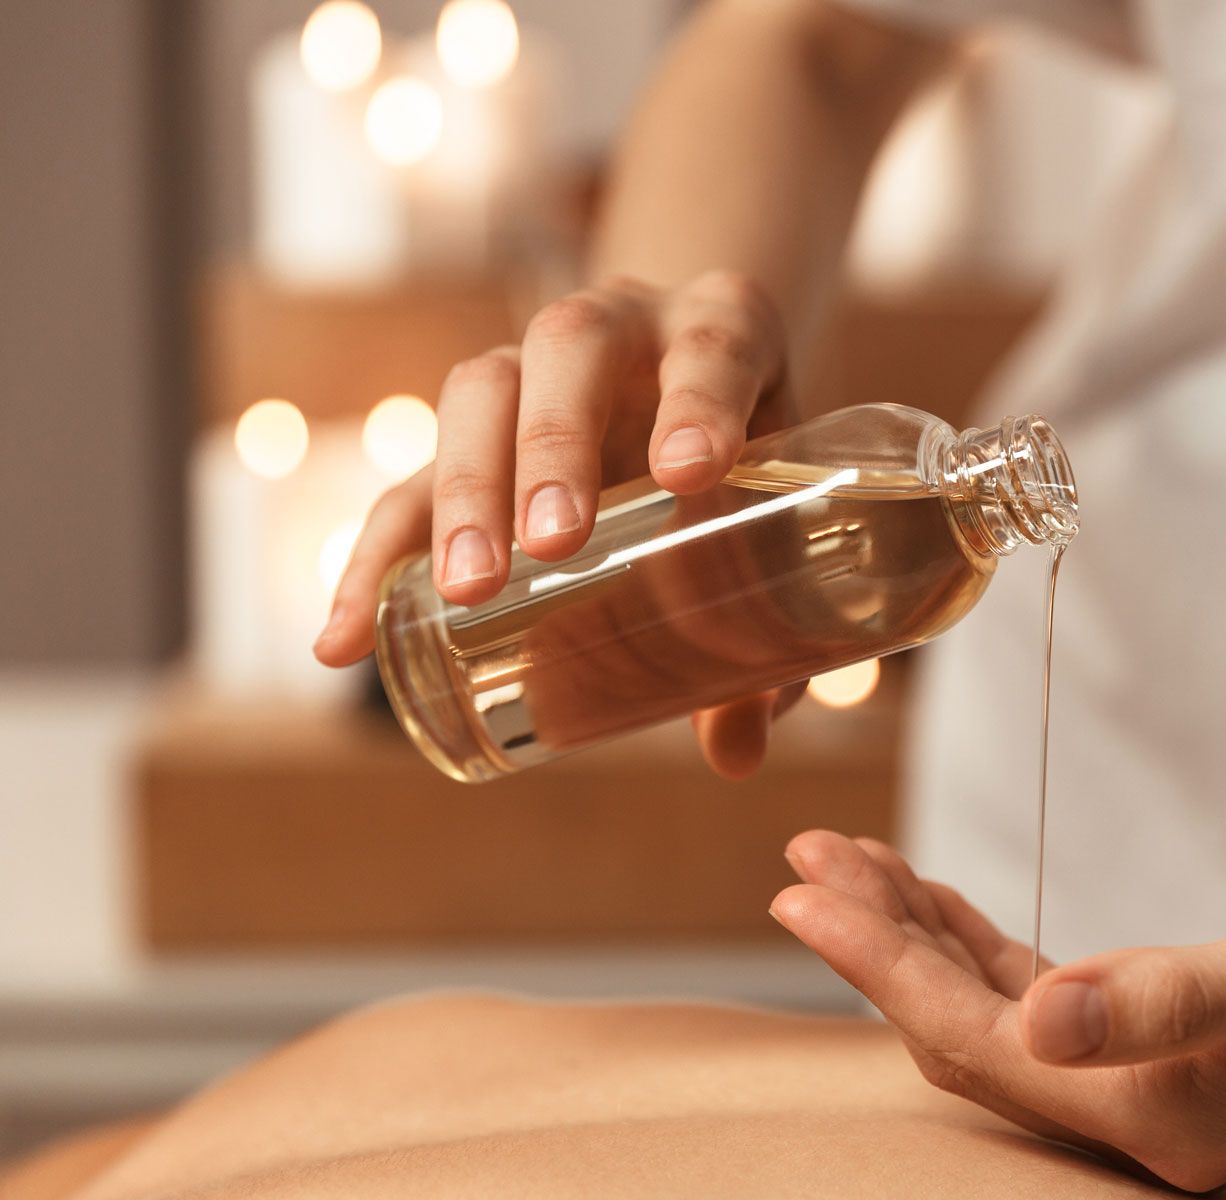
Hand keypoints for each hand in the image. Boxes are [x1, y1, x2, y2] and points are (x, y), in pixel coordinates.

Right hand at [313, 270, 801, 777]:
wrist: (698, 376)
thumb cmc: (754, 452)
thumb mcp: (784, 509)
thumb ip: (772, 621)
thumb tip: (739, 755)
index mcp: (721, 325)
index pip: (715, 344)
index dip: (701, 401)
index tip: (690, 472)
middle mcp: (620, 324)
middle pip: (570, 350)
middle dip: (555, 446)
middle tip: (555, 542)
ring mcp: (532, 365)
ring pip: (480, 394)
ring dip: (467, 491)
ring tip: (468, 590)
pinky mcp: (469, 431)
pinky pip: (409, 478)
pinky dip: (374, 558)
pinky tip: (347, 639)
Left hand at [770, 831, 1225, 1191]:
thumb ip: (1176, 996)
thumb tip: (1041, 1022)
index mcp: (1169, 1114)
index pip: (984, 1045)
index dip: (884, 969)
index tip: (802, 888)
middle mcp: (1152, 1121)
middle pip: (970, 1040)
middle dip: (878, 951)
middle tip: (800, 860)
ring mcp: (1163, 1089)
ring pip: (999, 1020)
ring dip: (920, 943)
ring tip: (846, 864)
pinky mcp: (1180, 1044)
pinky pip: (1050, 1002)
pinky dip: (984, 947)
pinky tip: (944, 903)